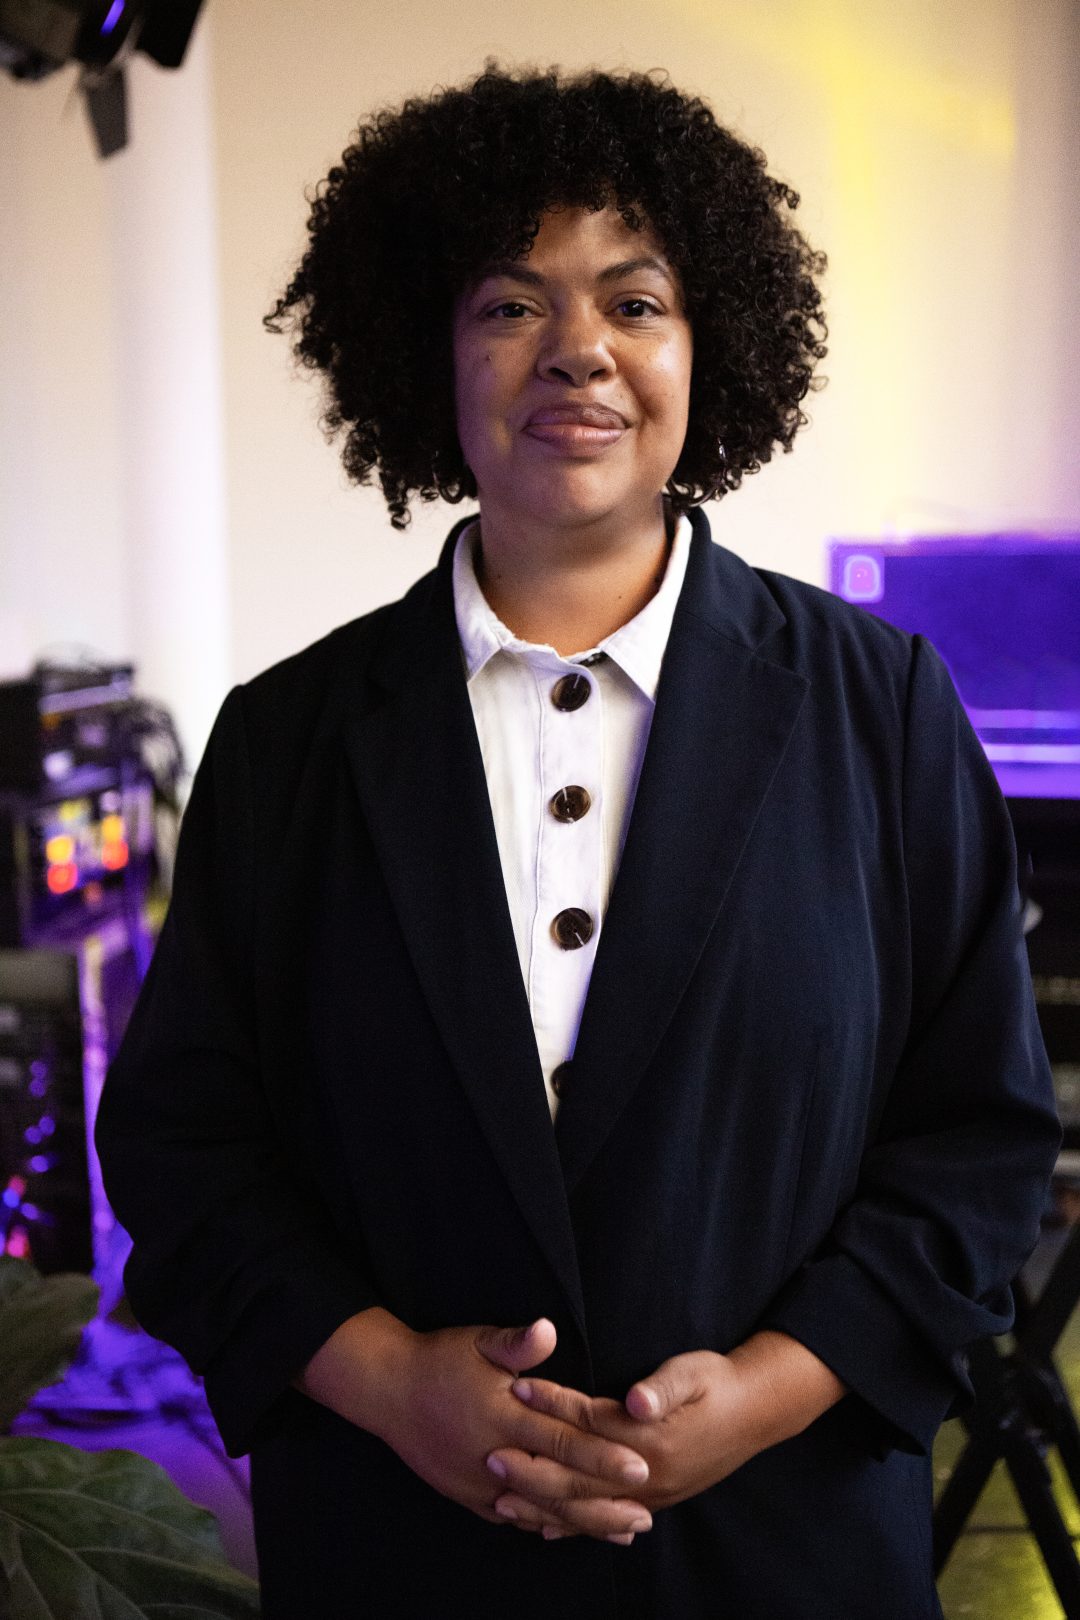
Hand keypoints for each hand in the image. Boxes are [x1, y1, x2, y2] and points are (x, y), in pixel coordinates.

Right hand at [296, 1309, 651, 1539]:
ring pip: (542, 1509)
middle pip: (559, 1484)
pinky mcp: (472, 1497)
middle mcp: (496, 1455)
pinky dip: (549, 1527)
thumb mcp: (477, 1341)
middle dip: (605, 1499)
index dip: (602, 1452)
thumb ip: (516, 1343)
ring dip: (586, 1521)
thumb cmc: (440, 1360)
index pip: (562, 1438)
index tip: (640, 1463)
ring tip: (626, 1531)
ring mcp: (483, 1483)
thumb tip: (548, 1329)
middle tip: (647, 1511)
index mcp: (503, 1415)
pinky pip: (516, 1518)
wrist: (388, 1392)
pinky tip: (575, 1532)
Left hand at [488, 1331, 845, 1525]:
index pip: (589, 1422)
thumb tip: (636, 1401)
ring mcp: (650, 1494)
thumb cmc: (718, 1382)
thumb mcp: (694, 1372)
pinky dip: (573, 1527)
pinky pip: (605, 1522)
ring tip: (501, 1502)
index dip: (552, 1405)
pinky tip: (546, 1530)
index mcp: (652, 1438)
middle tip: (491, 1457)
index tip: (516, 1389)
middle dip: (532, 1468)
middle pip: (579, 1477)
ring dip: (542, 1506)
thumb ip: (663, 1387)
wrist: (755, 1413)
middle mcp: (647, 1474)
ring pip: (587, 1509)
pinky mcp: (653, 1500)